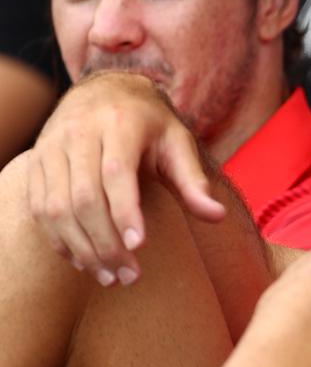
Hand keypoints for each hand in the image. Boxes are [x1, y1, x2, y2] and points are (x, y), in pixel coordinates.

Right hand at [27, 71, 224, 286]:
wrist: (105, 90)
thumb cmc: (150, 123)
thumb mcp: (178, 142)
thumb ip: (194, 180)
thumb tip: (217, 216)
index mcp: (120, 124)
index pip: (116, 172)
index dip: (125, 211)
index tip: (139, 246)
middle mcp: (79, 133)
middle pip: (84, 197)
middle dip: (105, 242)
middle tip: (128, 276)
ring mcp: (52, 148)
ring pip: (55, 207)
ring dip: (81, 248)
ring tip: (109, 276)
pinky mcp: (36, 163)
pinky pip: (38, 208)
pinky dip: (58, 239)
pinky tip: (82, 261)